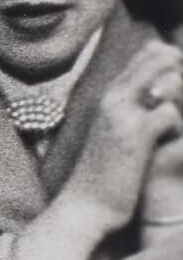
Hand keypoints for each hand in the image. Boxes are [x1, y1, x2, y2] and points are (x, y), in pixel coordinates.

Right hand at [52, 43, 182, 235]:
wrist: (85, 205)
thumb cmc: (103, 173)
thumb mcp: (113, 135)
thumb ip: (130, 112)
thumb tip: (158, 99)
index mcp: (109, 95)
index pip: (146, 54)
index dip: (171, 59)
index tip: (182, 79)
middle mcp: (114, 96)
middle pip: (159, 59)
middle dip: (182, 72)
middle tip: (179, 108)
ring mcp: (124, 113)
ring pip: (170, 82)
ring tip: (178, 124)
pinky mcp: (137, 134)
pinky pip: (172, 114)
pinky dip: (180, 126)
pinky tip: (176, 143)